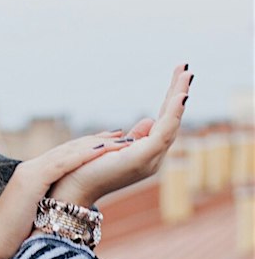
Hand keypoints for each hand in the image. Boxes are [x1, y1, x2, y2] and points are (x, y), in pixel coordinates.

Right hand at [0, 130, 137, 258]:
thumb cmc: (11, 238)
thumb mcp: (33, 216)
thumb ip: (48, 206)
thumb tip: (65, 212)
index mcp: (31, 176)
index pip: (63, 156)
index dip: (87, 148)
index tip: (108, 144)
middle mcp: (31, 168)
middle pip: (69, 148)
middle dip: (96, 140)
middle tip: (120, 134)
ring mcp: (31, 172)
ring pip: (69, 152)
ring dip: (97, 144)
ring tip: (120, 139)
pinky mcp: (33, 180)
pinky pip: (64, 163)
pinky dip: (84, 155)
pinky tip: (103, 150)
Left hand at [48, 64, 191, 208]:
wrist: (72, 190)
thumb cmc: (87, 169)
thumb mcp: (115, 146)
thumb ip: (135, 137)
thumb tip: (150, 120)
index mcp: (147, 153)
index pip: (163, 121)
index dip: (171, 100)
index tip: (178, 75)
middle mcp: (153, 158)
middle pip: (171, 120)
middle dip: (179, 93)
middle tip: (186, 68)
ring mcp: (149, 159)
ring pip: (171, 124)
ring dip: (179, 98)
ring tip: (187, 75)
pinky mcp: (142, 158)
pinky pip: (163, 132)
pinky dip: (172, 114)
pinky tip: (179, 96)